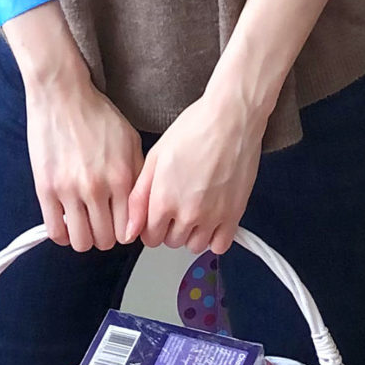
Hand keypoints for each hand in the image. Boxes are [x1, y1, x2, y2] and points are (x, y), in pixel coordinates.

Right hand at [21, 58, 142, 253]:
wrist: (62, 94)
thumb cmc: (97, 114)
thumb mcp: (130, 140)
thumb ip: (137, 175)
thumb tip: (139, 208)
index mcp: (122, 177)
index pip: (129, 229)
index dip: (125, 232)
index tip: (120, 225)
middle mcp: (97, 188)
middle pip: (105, 240)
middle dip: (105, 235)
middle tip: (101, 222)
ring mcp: (69, 190)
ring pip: (80, 241)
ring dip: (84, 237)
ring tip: (83, 223)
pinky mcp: (45, 189)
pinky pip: (55, 231)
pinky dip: (62, 234)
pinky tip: (66, 222)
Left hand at [125, 80, 264, 253]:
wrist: (231, 118)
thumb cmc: (194, 129)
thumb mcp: (156, 157)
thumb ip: (139, 197)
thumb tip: (130, 231)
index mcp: (163, 200)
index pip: (149, 237)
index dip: (150, 226)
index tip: (157, 215)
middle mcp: (188, 213)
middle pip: (171, 242)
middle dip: (170, 228)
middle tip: (177, 205)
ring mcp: (213, 215)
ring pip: (195, 245)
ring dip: (191, 233)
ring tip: (195, 210)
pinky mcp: (235, 213)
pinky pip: (221, 245)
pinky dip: (214, 237)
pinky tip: (212, 218)